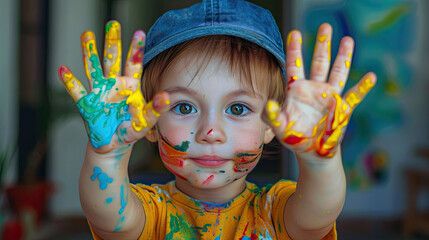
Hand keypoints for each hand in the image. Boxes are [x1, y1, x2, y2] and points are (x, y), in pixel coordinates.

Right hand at [58, 20, 168, 152]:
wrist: (114, 143)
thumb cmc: (132, 129)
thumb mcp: (146, 120)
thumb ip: (156, 108)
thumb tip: (166, 96)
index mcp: (130, 86)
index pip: (134, 64)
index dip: (136, 49)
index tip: (139, 33)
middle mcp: (114, 84)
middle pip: (112, 59)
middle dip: (112, 42)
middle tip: (112, 23)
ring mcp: (99, 92)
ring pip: (93, 68)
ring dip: (89, 52)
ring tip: (86, 34)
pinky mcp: (86, 104)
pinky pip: (77, 91)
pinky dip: (69, 81)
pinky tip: (62, 69)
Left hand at [263, 23, 375, 157]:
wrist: (311, 151)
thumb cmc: (293, 137)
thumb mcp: (279, 127)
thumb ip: (271, 116)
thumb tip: (268, 104)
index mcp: (297, 90)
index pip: (295, 65)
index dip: (294, 49)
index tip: (294, 32)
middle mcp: (314, 88)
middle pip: (319, 62)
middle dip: (322, 44)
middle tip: (325, 26)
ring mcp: (330, 96)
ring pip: (337, 73)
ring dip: (343, 57)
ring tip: (348, 39)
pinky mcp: (342, 108)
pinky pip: (354, 96)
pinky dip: (363, 87)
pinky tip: (371, 76)